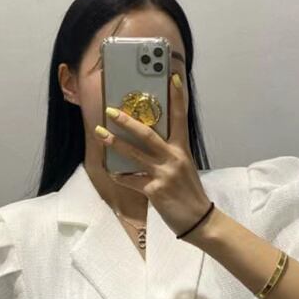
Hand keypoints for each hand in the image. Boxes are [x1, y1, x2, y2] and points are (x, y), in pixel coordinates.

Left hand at [95, 73, 212, 237]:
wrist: (199, 220)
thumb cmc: (189, 192)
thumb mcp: (184, 168)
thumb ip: (169, 154)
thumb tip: (146, 143)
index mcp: (182, 150)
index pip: (181, 117)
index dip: (177, 96)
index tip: (172, 77)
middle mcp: (174, 158)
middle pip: (148, 133)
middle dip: (127, 120)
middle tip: (111, 110)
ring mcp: (164, 174)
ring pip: (134, 154)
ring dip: (114, 142)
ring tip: (99, 133)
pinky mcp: (155, 190)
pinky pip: (131, 180)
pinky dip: (120, 176)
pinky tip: (111, 171)